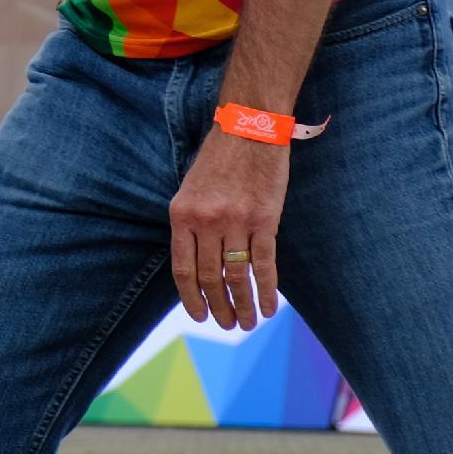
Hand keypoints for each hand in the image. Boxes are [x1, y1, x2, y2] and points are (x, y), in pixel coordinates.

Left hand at [169, 130, 287, 329]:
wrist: (248, 128)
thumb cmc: (220, 159)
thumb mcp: (191, 189)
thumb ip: (192, 225)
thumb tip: (196, 265)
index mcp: (182, 214)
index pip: (182, 269)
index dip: (191, 298)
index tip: (199, 316)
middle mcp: (207, 221)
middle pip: (210, 277)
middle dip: (218, 307)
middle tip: (228, 325)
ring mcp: (236, 222)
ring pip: (238, 276)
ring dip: (243, 305)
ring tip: (248, 323)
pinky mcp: (265, 220)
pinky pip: (265, 265)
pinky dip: (267, 291)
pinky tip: (270, 307)